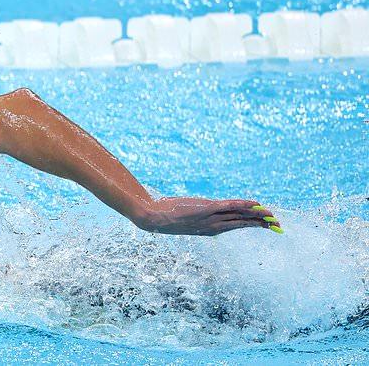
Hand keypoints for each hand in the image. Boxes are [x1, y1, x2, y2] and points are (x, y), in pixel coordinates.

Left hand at [137, 198, 281, 235]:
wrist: (154, 218)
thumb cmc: (168, 217)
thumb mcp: (187, 219)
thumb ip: (199, 217)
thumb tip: (207, 212)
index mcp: (212, 229)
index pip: (238, 226)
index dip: (254, 225)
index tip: (268, 226)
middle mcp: (214, 226)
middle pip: (243, 224)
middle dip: (262, 224)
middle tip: (279, 226)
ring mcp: (211, 218)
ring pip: (240, 216)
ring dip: (258, 215)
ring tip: (272, 216)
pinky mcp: (206, 209)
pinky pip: (229, 206)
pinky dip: (243, 205)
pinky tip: (255, 204)